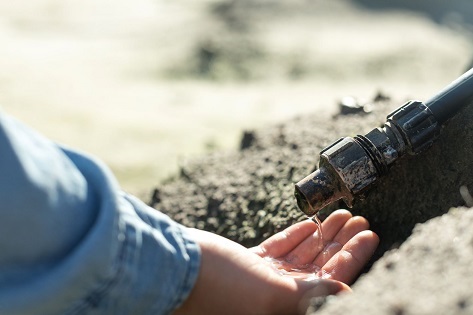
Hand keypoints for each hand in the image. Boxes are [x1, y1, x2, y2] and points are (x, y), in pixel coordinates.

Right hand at [174, 210, 377, 314]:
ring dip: (322, 234)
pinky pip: (279, 248)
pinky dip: (296, 235)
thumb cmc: (220, 284)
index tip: (370, 234)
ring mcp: (262, 277)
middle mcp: (277, 294)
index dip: (353, 257)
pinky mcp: (248, 262)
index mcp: (286, 305)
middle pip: (320, 264)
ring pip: (302, 254)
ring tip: (341, 215)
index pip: (331, 279)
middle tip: (360, 219)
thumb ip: (309, 293)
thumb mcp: (271, 292)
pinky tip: (310, 223)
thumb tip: (344, 292)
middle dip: (341, 242)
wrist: (174, 267)